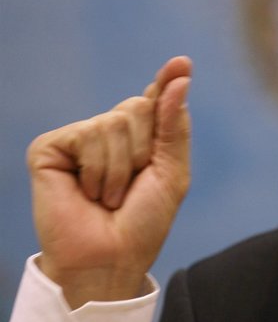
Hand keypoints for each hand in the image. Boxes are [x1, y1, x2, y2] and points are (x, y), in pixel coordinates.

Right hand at [27, 57, 191, 307]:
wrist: (109, 259)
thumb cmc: (142, 222)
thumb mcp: (171, 172)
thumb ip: (174, 125)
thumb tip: (179, 76)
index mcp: (142, 138)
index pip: (156, 99)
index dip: (168, 80)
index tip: (182, 62)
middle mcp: (111, 132)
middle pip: (138, 106)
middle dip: (144, 151)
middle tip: (130, 187)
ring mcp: (80, 138)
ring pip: (114, 121)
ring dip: (120, 168)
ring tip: (108, 196)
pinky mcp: (51, 147)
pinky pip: (88, 134)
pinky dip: (97, 169)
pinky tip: (86, 192)